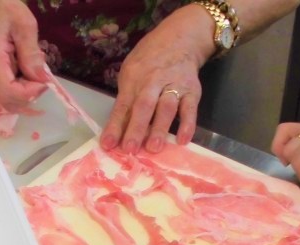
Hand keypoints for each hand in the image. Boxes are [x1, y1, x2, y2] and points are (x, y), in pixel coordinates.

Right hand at [0, 0, 47, 109]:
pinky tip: (23, 64)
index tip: (43, 79)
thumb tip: (42, 78)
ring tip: (31, 64)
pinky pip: (5, 88)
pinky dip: (19, 83)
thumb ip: (31, 52)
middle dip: (29, 93)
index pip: (9, 93)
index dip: (30, 93)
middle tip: (40, 72)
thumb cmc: (0, 7)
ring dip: (26, 88)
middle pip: (8, 100)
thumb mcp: (23, 23)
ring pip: (8, 97)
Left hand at [102, 5, 214, 152]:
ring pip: (166, 108)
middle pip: (144, 106)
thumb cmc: (149, 62)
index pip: (122, 105)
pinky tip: (183, 140)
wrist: (179, 39)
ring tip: (153, 148)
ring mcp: (174, 86)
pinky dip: (188, 124)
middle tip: (130, 149)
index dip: (115, 126)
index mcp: (134, 79)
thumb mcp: (131, 73)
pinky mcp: (192, 91)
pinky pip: (190, 109)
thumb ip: (126, 99)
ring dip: (160, 128)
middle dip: (136, 128)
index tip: (108, 145)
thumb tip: (118, 131)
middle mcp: (153, 81)